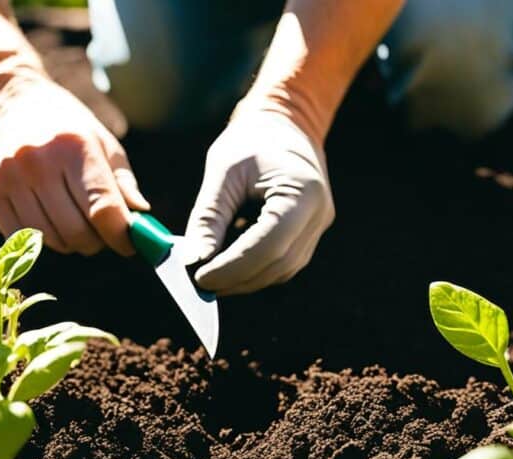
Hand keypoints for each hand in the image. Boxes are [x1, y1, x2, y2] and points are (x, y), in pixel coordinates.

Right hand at [0, 77, 149, 254]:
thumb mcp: (103, 143)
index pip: (103, 208)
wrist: (12, 101)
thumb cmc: (68, 127)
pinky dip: (41, 240)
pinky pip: (21, 237)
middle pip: (77, 231)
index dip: (120, 235)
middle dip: (96, 242)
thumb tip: (141, 222)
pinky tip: (49, 222)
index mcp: (76, 147)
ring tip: (75, 225)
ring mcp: (10, 177)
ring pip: (50, 239)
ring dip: (70, 243)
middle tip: (101, 235)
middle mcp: (39, 161)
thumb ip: (124, 183)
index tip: (129, 244)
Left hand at [184, 110, 333, 295]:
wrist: (285, 123)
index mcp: (302, 192)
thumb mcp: (222, 173)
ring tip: (210, 271)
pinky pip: (282, 263)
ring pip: (281, 271)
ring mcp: (318, 227)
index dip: (233, 267)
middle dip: (236, 278)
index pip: (269, 245)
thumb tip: (193, 261)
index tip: (199, 277)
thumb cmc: (251, 140)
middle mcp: (319, 215)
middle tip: (198, 281)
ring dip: (244, 278)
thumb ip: (208, 219)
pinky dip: (254, 268)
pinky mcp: (310, 234)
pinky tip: (229, 261)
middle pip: (278, 265)